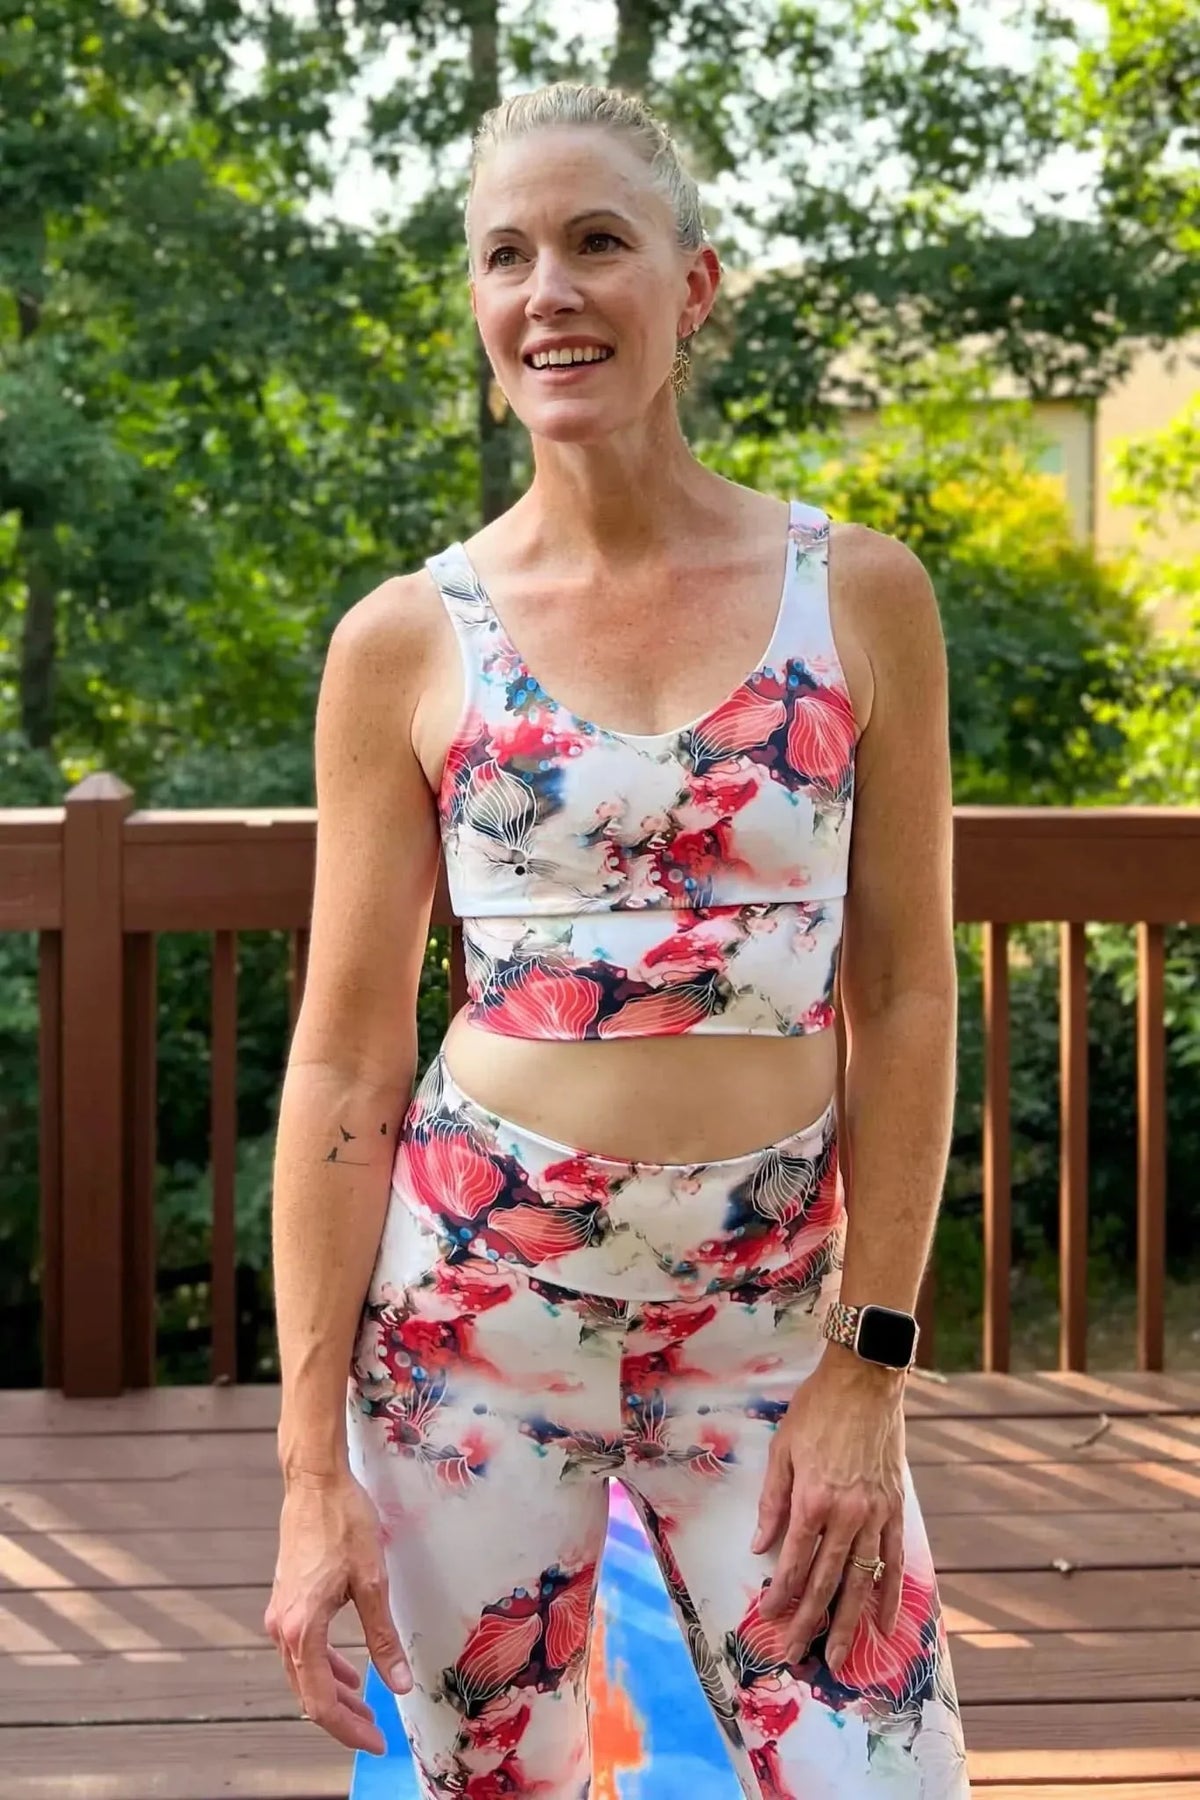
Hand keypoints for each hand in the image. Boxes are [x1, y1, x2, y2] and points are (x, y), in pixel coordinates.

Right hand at [264, 1467, 412, 1754]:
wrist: (314, 1481)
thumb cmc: (344, 1522)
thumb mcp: (372, 1582)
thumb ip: (383, 1638)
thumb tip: (399, 1683)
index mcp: (302, 1629)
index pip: (321, 1701)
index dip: (349, 1728)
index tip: (376, 1742)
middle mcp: (282, 1627)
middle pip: (308, 1693)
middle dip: (343, 1717)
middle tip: (376, 1732)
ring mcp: (280, 1613)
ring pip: (302, 1673)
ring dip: (333, 1692)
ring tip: (366, 1704)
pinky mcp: (285, 1600)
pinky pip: (300, 1650)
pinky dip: (323, 1666)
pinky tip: (348, 1668)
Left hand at [751, 1346, 905, 1673]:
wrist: (865, 1381)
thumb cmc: (816, 1410)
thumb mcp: (782, 1450)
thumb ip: (772, 1502)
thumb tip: (759, 1545)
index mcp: (812, 1499)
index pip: (793, 1561)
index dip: (781, 1594)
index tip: (769, 1617)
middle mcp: (846, 1514)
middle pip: (826, 1581)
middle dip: (810, 1622)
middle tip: (799, 1655)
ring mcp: (874, 1514)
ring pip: (861, 1580)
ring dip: (850, 1622)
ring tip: (840, 1656)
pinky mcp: (895, 1509)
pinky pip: (893, 1559)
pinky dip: (890, 1594)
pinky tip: (886, 1623)